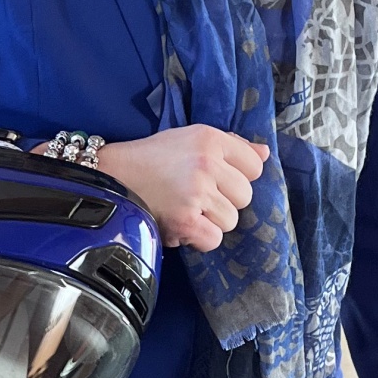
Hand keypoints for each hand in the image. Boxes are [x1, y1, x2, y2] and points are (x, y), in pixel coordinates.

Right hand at [43, 125, 267, 252]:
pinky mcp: (185, 220)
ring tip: (185, 209)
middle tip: (197, 196)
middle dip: (225, 201)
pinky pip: (214, 238)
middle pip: (245, 196)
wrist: (112, 177)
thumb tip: (265, 154)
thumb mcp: (191, 138)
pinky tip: (182, 225)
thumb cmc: (154, 158)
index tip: (215, 178)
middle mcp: (206, 163)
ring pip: (230, 220)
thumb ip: (231, 146)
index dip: (237, 176)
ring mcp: (196, 192)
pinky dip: (199, 238)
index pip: (254, 166)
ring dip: (210, 221)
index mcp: (210, 139)